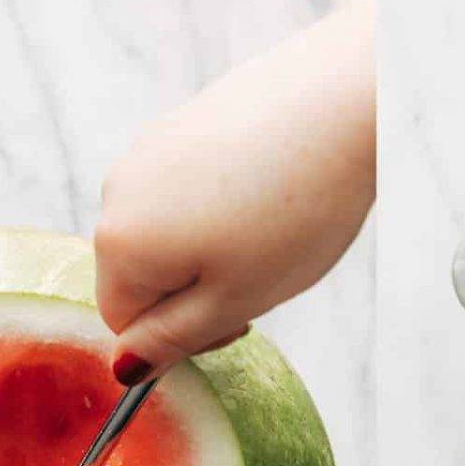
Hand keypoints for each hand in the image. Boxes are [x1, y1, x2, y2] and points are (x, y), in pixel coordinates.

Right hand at [92, 0, 374, 373]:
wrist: (347, 98)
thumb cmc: (295, 208)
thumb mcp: (233, 301)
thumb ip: (172, 340)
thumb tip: (125, 367)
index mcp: (119, 244)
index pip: (124, 322)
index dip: (178, 336)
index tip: (234, 316)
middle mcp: (117, 191)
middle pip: (139, 272)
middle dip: (190, 287)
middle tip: (257, 275)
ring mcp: (148, 147)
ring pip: (164, 229)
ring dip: (204, 246)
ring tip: (265, 228)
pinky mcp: (182, 119)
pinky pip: (185, 187)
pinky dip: (217, 202)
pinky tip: (265, 190)